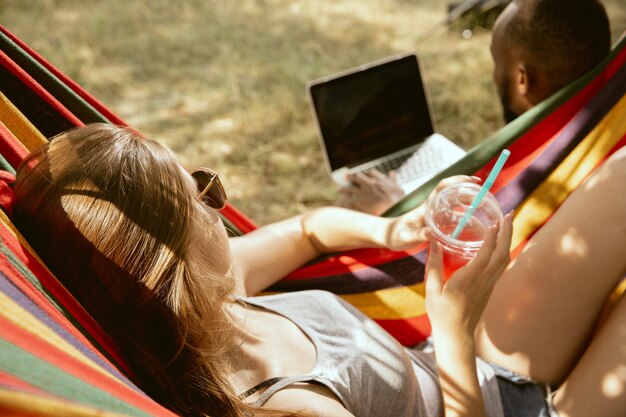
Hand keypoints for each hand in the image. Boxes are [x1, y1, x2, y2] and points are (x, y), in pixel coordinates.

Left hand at [335, 170, 404, 214]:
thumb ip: (393, 180)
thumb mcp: (398, 187)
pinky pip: (349, 202)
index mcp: (379, 180)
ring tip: (339, 190)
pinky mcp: (359, 204)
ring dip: (343, 189)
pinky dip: (345, 203)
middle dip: (350, 177)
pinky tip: (341, 204)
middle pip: (357, 177)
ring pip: (350, 189)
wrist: (393, 210)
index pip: (371, 172)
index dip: (367, 173)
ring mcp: (363, 194)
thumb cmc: (398, 199)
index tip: (364, 174)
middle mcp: (369, 184)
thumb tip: (392, 173)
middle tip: (346, 177)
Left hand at [382, 175, 481, 250]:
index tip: (473, 179)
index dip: (458, 180)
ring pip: (455, 205)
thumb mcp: (405, 237)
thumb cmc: (396, 235)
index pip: (443, 187)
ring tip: (485, 207)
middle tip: (486, 195)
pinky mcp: (437, 223)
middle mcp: (433, 207)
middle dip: (469, 191)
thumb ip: (417, 235)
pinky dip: (465, 217)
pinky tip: (476, 224)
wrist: (389, 237)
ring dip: (469, 203)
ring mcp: (436, 215)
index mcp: (426, 206)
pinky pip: (454, 217)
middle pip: (454, 193)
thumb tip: (430, 234)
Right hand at [425, 212, 513, 338]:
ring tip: (507, 223)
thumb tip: (433, 241)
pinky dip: (503, 250)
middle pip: (502, 253)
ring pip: (505, 259)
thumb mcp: (431, 290)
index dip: (492, 237)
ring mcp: (489, 285)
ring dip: (508, 239)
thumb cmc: (441, 313)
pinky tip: (500, 242)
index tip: (495, 221)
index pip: (485, 255)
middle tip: (509, 214)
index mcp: (468, 280)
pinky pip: (501, 265)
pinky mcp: (490, 288)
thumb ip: (433, 265)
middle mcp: (483, 281)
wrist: (456, 336)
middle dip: (508, 232)